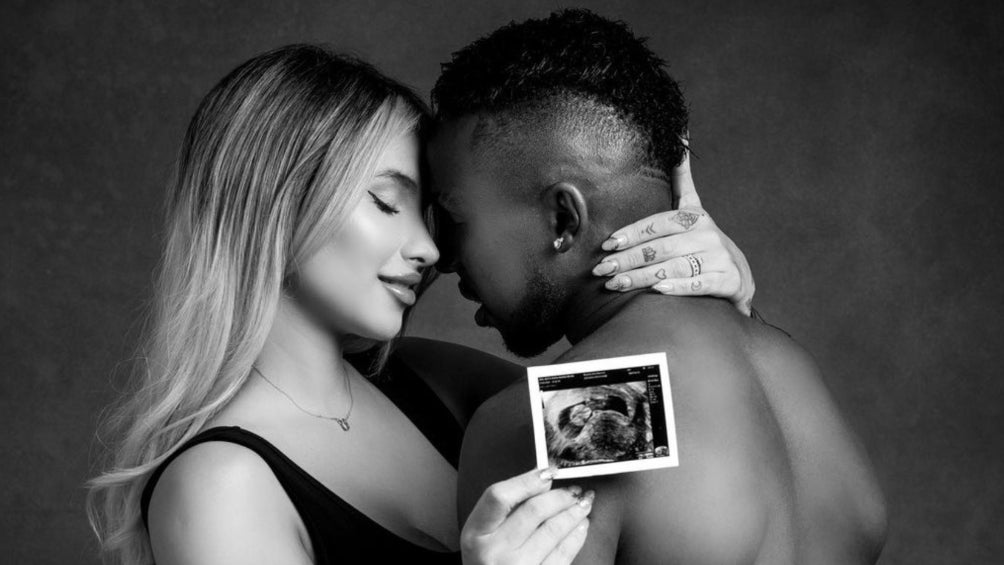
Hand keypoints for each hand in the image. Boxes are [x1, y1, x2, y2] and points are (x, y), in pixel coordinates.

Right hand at [461, 468, 593, 564]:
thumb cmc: (488, 558)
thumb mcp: (482, 533)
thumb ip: (505, 507)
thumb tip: (542, 478)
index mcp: (476, 532)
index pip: (500, 496)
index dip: (527, 481)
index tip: (548, 472)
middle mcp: (494, 551)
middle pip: (534, 511)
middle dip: (560, 496)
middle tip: (573, 490)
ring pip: (554, 530)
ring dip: (574, 512)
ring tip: (583, 503)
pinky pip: (564, 554)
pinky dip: (576, 535)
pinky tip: (581, 525)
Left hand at [591, 146, 754, 314]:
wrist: (738, 277)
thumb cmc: (703, 241)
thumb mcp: (693, 208)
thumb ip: (681, 179)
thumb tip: (680, 131)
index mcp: (694, 216)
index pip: (657, 223)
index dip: (632, 233)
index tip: (607, 244)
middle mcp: (708, 234)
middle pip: (660, 247)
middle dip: (628, 259)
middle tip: (601, 270)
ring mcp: (719, 258)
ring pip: (673, 267)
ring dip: (641, 277)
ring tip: (614, 284)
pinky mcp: (728, 281)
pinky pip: (698, 284)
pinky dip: (678, 287)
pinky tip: (656, 291)